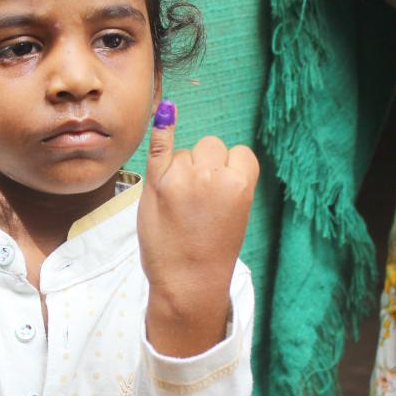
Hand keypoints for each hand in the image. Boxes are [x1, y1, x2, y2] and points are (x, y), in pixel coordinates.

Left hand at [137, 100, 258, 356]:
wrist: (188, 283)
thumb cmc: (212, 250)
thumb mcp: (235, 212)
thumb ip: (226, 179)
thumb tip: (214, 148)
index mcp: (240, 183)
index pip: (237, 154)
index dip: (228, 171)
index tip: (222, 196)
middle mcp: (212, 175)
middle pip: (210, 146)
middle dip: (206, 166)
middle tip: (199, 201)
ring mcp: (181, 177)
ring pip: (186, 151)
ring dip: (182, 167)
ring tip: (181, 203)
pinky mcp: (155, 183)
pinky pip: (159, 146)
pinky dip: (162, 130)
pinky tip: (166, 112)